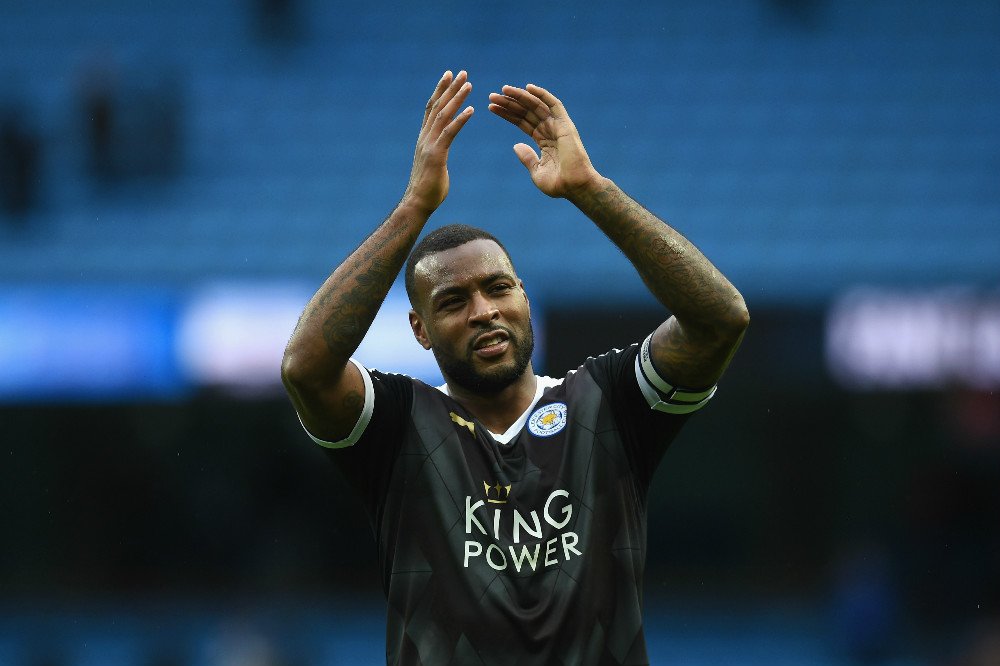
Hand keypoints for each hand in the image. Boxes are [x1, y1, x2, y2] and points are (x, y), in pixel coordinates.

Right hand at [402, 70, 474, 214]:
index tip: (449, 76)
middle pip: (437, 106)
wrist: (417, 203)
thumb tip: (441, 154)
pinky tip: (471, 110)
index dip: (440, 91)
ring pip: (443, 116)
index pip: (431, 108)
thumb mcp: (434, 165)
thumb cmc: (428, 189)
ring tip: (469, 84)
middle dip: (450, 88)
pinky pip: (449, 133)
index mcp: (424, 138)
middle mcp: (425, 137)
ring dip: (456, 98)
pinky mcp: (436, 155)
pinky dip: (460, 120)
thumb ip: (437, 154)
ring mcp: (429, 145)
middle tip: (462, 72)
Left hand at [488, 83, 601, 198]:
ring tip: (502, 90)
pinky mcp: (565, 124)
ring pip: (536, 105)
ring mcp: (558, 126)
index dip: (507, 114)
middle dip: (509, 103)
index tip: (491, 107)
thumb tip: (516, 145)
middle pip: (526, 112)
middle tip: (491, 96)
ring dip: (520, 96)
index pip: (522, 122)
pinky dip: (542, 94)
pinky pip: (553, 104)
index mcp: (544, 141)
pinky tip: (527, 87)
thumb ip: (527, 158)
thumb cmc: (558, 184)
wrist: (575, 186)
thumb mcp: (536, 172)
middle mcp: (550, 130)